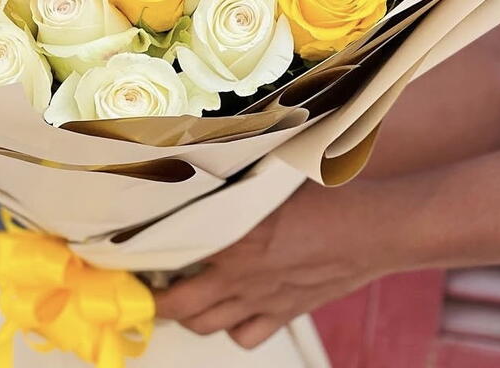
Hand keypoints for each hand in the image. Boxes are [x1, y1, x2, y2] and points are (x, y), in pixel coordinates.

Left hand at [155, 178, 398, 349]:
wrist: (371, 230)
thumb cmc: (326, 198)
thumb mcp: (270, 176)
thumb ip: (235, 177)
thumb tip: (209, 162)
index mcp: (230, 235)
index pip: (170, 253)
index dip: (143, 257)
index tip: (127, 251)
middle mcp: (240, 276)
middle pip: (181, 305)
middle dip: (157, 301)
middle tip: (147, 289)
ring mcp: (261, 300)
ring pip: (208, 326)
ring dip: (189, 316)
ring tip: (182, 299)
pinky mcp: (284, 313)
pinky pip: (246, 336)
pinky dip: (233, 329)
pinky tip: (232, 309)